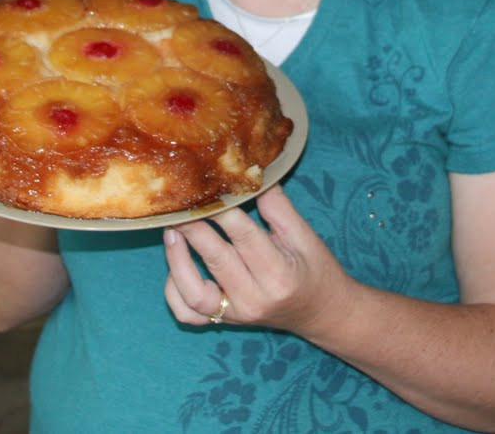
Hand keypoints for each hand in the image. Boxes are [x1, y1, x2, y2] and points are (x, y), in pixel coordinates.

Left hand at [162, 186, 351, 336]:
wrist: (322, 313)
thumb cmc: (316, 270)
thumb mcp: (305, 235)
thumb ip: (278, 206)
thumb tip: (250, 174)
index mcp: (279, 275)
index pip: (243, 235)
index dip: (222, 210)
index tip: (207, 186)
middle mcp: (254, 299)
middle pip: (215, 259)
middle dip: (193, 226)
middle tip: (181, 201)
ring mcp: (236, 314)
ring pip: (193, 293)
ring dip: (177, 260)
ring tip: (172, 230)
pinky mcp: (223, 320)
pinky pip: (188, 313)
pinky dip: (174, 291)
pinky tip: (175, 267)